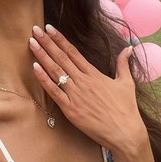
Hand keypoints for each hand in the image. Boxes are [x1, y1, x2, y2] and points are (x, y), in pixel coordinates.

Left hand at [29, 25, 155, 161]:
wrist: (125, 133)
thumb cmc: (127, 109)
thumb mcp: (127, 83)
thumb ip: (123, 64)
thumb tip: (129, 47)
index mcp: (94, 74)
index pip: (73, 52)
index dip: (60, 39)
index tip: (49, 28)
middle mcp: (83, 81)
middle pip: (61, 57)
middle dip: (47, 42)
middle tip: (35, 29)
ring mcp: (75, 95)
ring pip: (55, 71)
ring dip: (42, 56)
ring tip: (32, 43)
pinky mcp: (70, 109)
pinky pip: (53, 92)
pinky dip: (43, 79)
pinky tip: (34, 67)